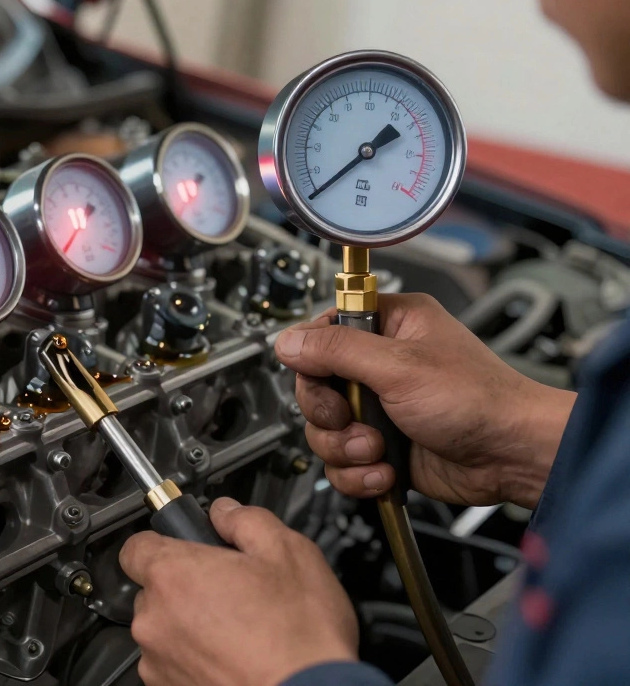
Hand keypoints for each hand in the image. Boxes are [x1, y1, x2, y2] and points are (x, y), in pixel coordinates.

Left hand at [120, 498, 357, 685]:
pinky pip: (172, 663)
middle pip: (154, 589)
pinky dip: (195, 659)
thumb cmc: (299, 637)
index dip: (164, 542)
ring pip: (164, 629)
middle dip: (186, 586)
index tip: (187, 547)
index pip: (137, 545)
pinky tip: (233, 656)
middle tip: (230, 590)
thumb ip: (246, 520)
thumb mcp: (287, 552)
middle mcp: (154, 619)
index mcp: (173, 575)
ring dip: (190, 626)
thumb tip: (226, 512)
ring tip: (239, 630)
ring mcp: (158, 661)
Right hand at [275, 293, 574, 507]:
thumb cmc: (480, 402)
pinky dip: (358, 474)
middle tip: (354, 418)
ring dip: (346, 449)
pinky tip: (386, 471)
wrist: (511, 458)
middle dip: (331, 415)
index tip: (326, 379)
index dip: (313, 361)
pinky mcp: (381, 447)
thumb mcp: (400, 366)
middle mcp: (380, 365)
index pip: (321, 334)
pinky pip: (341, 463)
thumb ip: (337, 350)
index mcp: (389, 326)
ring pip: (323, 430)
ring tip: (379, 449)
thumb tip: (288, 341)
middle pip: (314, 388)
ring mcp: (379, 409)